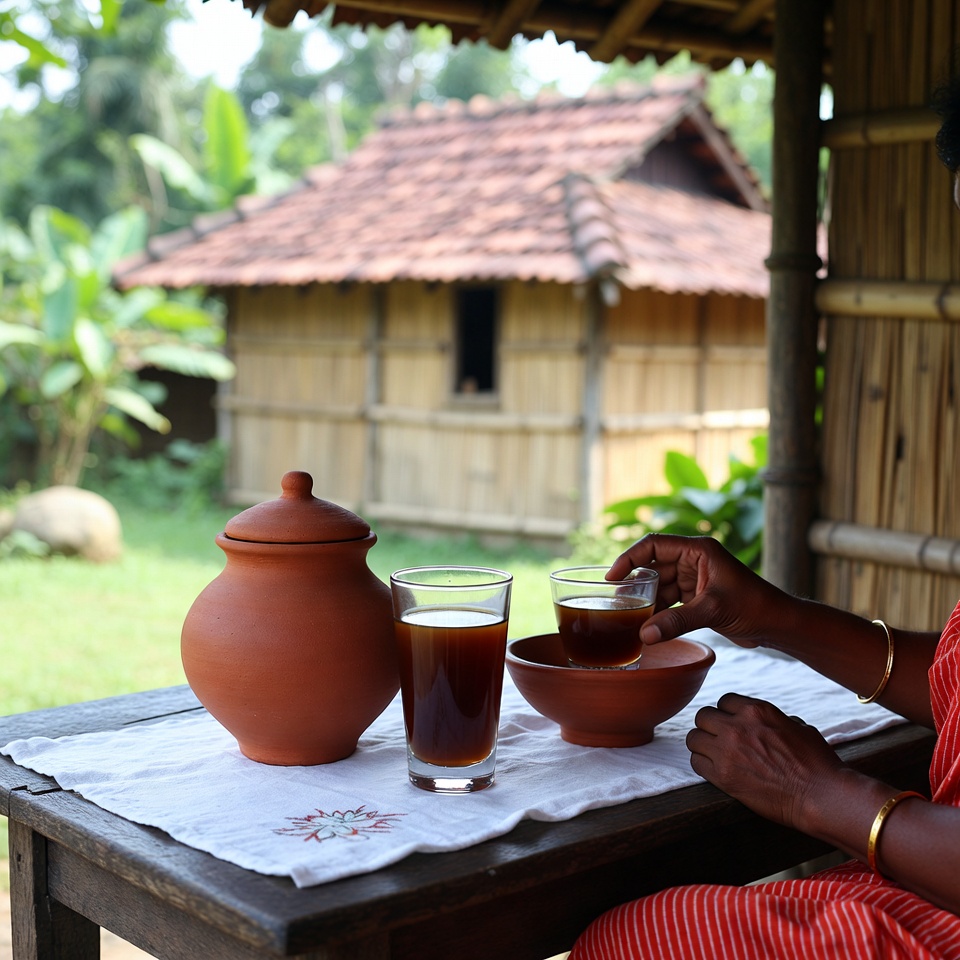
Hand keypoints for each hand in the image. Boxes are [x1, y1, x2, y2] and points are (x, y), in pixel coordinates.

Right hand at [606, 533, 786, 646]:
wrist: (777, 624)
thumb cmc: (754, 606)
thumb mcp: (712, 610)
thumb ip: (676, 621)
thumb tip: (644, 635)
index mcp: (698, 549)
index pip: (654, 544)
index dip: (629, 558)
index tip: (612, 577)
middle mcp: (693, 560)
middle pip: (653, 566)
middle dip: (635, 584)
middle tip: (617, 603)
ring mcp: (694, 579)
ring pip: (659, 586)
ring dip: (645, 601)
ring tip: (627, 617)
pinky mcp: (696, 598)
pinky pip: (668, 601)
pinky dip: (657, 612)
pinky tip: (645, 625)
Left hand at [685, 693, 843, 831]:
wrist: (820, 795)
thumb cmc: (816, 762)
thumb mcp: (797, 726)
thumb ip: (772, 719)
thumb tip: (762, 722)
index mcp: (756, 710)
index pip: (723, 701)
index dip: (727, 713)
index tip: (732, 725)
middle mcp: (737, 726)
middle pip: (703, 716)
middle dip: (710, 727)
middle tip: (719, 740)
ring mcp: (727, 751)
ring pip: (694, 738)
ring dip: (702, 745)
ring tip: (713, 755)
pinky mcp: (723, 776)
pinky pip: (696, 763)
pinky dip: (703, 765)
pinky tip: (714, 770)